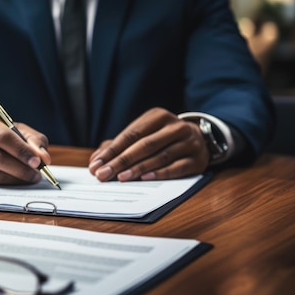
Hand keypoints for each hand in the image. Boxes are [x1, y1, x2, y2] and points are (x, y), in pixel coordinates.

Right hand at [0, 112, 51, 184]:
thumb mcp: (14, 129)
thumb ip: (33, 140)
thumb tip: (44, 158)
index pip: (4, 137)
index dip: (22, 151)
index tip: (38, 162)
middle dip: (21, 169)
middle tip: (37, 175)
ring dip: (15, 179)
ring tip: (30, 178)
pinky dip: (5, 184)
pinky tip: (14, 181)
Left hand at [88, 108, 208, 181]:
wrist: (199, 140)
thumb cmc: (162, 138)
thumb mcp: (143, 135)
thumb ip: (118, 146)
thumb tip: (95, 161)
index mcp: (158, 116)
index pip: (131, 134)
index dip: (112, 151)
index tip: (96, 165)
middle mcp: (175, 126)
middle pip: (144, 145)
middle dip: (121, 161)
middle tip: (103, 175)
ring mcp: (189, 142)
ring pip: (160, 156)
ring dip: (138, 168)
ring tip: (121, 178)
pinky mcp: (197, 159)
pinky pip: (177, 167)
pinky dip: (161, 173)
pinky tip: (145, 178)